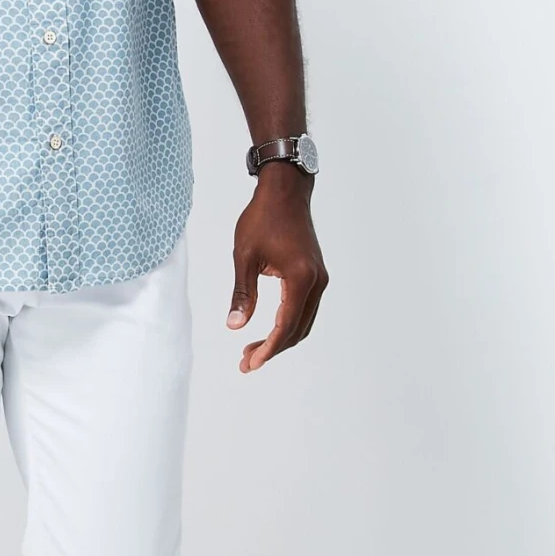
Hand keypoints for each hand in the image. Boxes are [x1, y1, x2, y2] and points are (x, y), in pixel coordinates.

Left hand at [227, 167, 327, 372]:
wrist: (284, 192)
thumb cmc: (262, 218)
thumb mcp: (245, 256)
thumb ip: (242, 293)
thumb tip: (235, 326)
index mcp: (300, 278)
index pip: (285, 326)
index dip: (267, 349)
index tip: (249, 363)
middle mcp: (316, 282)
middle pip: (297, 330)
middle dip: (272, 349)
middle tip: (245, 362)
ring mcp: (319, 278)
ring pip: (303, 322)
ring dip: (281, 339)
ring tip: (252, 350)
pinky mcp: (316, 275)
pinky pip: (305, 309)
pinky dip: (288, 324)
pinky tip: (269, 330)